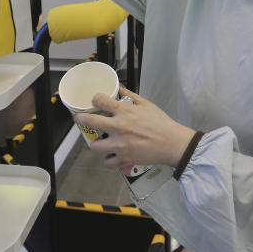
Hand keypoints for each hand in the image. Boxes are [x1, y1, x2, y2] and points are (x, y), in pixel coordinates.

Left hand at [76, 85, 196, 170]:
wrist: (172, 143)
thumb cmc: (161, 123)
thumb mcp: (147, 104)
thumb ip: (130, 96)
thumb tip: (120, 89)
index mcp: (124, 112)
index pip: (99, 100)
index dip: (95, 99)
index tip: (95, 101)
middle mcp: (119, 127)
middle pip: (90, 121)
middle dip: (81, 118)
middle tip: (80, 118)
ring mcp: (120, 145)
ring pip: (94, 147)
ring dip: (96, 144)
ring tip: (100, 142)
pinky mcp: (124, 159)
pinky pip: (107, 163)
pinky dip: (108, 160)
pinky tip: (111, 156)